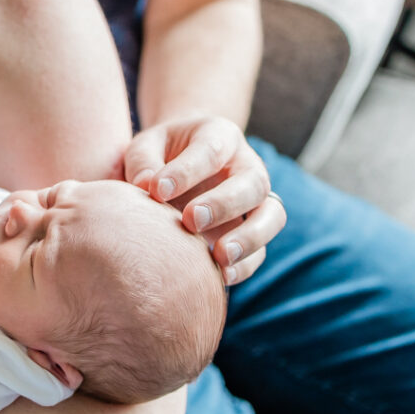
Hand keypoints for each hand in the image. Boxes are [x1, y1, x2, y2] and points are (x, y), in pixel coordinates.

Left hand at [124, 114, 286, 284]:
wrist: (176, 172)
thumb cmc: (158, 158)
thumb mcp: (144, 148)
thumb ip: (142, 162)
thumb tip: (144, 185)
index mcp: (219, 136)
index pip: (211, 149)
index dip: (187, 170)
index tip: (158, 191)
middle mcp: (246, 166)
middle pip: (252, 182)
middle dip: (224, 203)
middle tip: (191, 220)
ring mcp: (254, 201)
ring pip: (271, 216)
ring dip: (249, 237)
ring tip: (220, 256)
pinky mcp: (251, 232)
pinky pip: (261, 250)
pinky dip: (246, 265)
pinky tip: (222, 277)